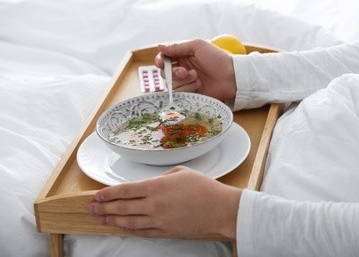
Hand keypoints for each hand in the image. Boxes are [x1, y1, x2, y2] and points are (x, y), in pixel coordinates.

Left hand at [87, 166, 241, 238]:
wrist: (220, 209)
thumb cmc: (204, 188)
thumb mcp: (180, 172)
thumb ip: (160, 178)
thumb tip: (148, 184)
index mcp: (156, 186)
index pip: (124, 190)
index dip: (108, 193)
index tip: (97, 195)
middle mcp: (153, 205)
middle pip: (121, 208)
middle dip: (103, 207)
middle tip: (91, 208)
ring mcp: (158, 221)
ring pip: (128, 222)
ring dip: (112, 220)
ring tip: (100, 219)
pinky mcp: (165, 232)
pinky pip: (142, 232)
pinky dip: (129, 230)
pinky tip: (122, 228)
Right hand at [154, 39, 236, 101]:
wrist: (230, 77)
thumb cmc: (217, 59)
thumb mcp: (197, 46)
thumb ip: (178, 47)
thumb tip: (159, 46)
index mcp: (182, 56)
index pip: (164, 59)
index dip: (160, 61)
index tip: (161, 62)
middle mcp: (182, 69)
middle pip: (164, 73)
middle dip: (173, 73)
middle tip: (185, 71)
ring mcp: (185, 82)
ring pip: (171, 84)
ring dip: (183, 80)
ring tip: (197, 77)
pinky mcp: (189, 93)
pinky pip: (179, 93)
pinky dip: (188, 88)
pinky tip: (198, 85)